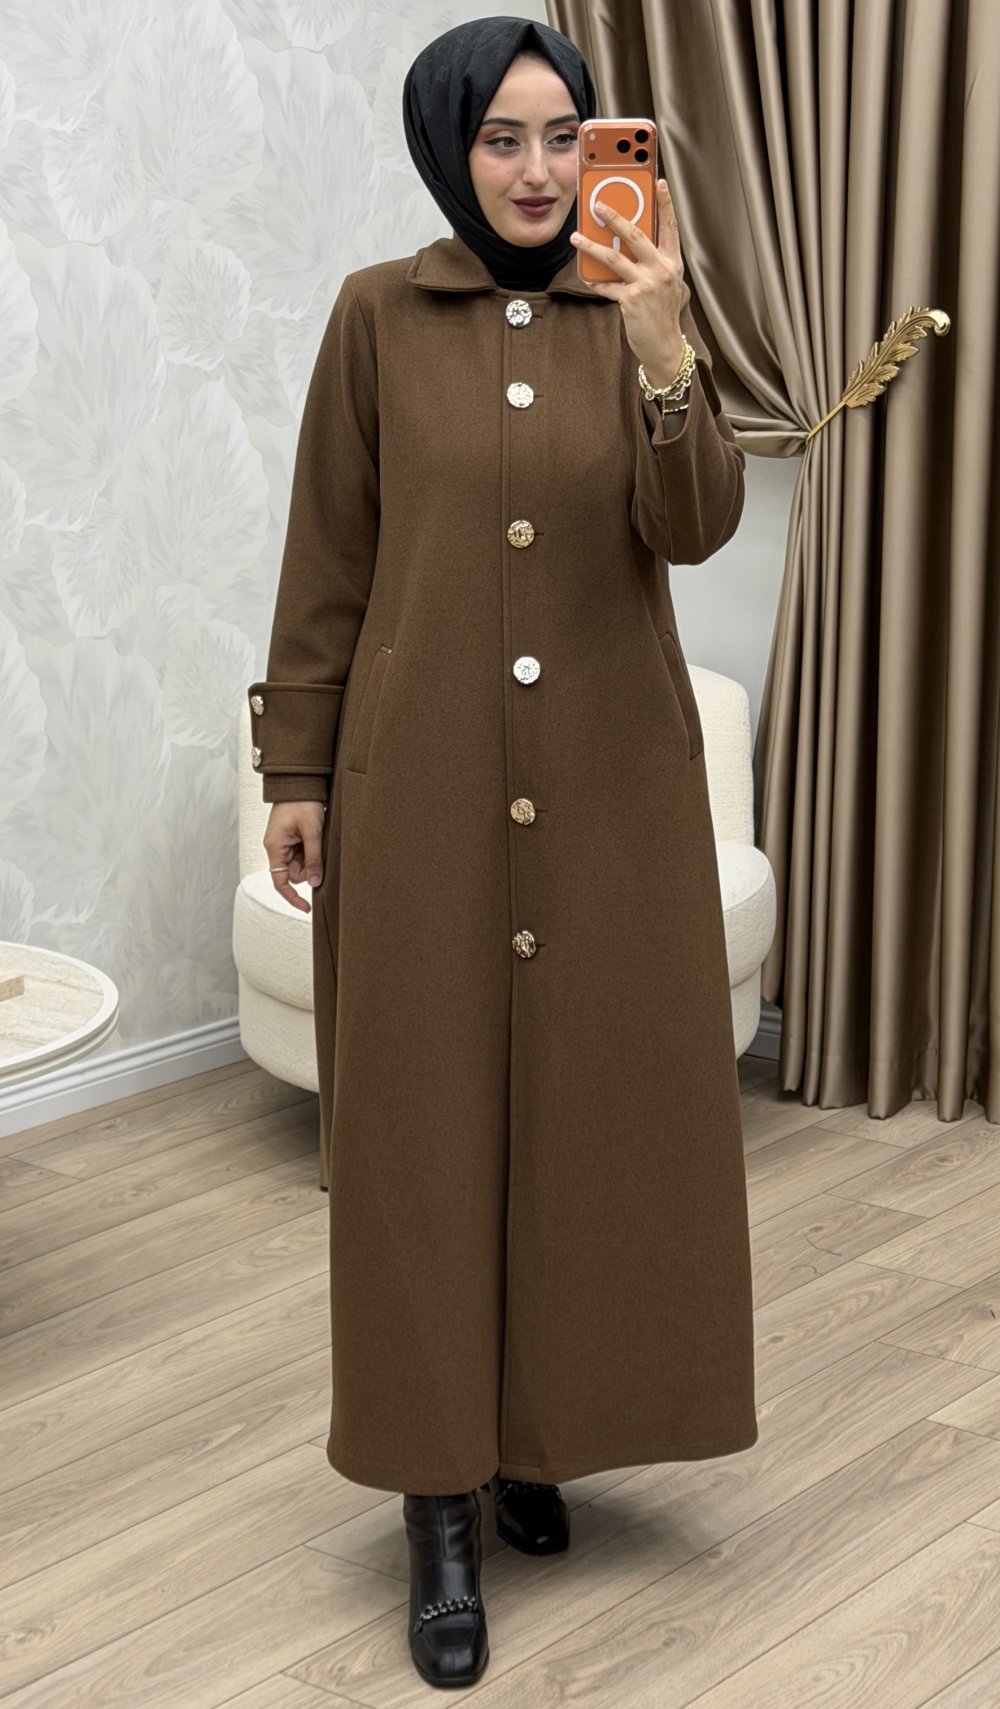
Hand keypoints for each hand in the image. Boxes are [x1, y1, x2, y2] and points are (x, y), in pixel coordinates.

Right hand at [264, 801, 325, 913]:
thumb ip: (314, 859)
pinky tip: (317, 837)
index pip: (280, 882)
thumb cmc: (302, 803)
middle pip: (294, 873)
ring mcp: (283, 843)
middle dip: (309, 869)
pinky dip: (312, 850)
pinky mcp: (291, 838)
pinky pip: (302, 853)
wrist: (300, 782)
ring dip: (312, 858)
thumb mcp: (312, 832)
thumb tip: (315, 883)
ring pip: (300, 863)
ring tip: (318, 837)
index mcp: (274, 847)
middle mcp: (276, 847)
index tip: (307, 908)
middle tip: (321, 851)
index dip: (293, 897)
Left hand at [571, 178, 685, 382]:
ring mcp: (647, 284)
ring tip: (576, 237)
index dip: (665, 204)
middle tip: (597, 205)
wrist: (664, 346)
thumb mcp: (664, 284)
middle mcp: (662, 270)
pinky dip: (595, 282)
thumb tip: (624, 245)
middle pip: (636, 235)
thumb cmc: (661, 314)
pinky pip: (607, 286)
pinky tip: (585, 277)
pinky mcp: (631, 300)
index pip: (670, 227)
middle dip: (614, 217)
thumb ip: (650, 263)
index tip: (658, 182)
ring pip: (614, 257)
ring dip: (592, 246)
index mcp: (672, 263)